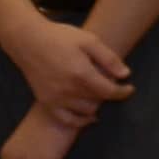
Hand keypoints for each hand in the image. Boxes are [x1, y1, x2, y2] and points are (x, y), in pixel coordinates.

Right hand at [13, 16, 131, 118]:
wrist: (28, 40)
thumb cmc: (60, 37)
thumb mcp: (89, 40)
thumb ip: (108, 59)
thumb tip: (125, 75)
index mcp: (81, 73)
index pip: (109, 91)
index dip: (123, 92)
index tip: (130, 88)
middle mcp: (68, 90)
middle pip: (97, 101)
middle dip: (108, 94)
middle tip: (111, 85)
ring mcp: (55, 98)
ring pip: (84, 111)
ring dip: (95, 105)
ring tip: (99, 94)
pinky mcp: (45, 101)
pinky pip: (65, 119)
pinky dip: (78, 121)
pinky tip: (88, 117)